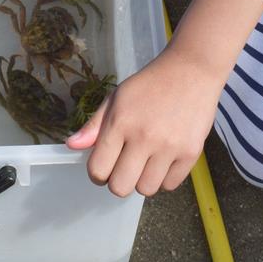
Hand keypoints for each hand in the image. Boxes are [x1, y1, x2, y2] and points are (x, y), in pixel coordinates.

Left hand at [65, 45, 220, 195]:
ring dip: (142, 180)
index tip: (105, 166)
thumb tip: (71, 145)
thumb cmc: (149, 85)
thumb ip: (94, 124)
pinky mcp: (190, 153)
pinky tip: (164, 159)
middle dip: (118, 180)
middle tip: (125, 165)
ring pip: (145, 190)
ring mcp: (169, 147)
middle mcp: (144, 137)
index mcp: (120, 122)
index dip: (97, 173)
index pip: (98, 170)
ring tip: (146, 160)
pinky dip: (164, 178)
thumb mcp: (117, 97)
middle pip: (120, 187)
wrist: (191, 71)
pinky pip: (169, 186)